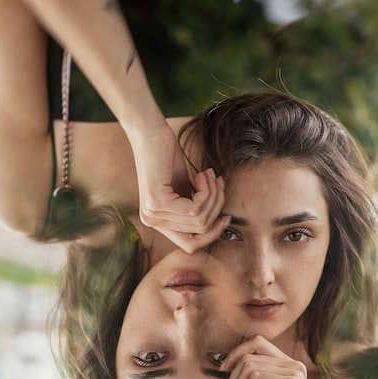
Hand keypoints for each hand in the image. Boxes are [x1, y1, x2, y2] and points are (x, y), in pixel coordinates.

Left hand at [128, 121, 226, 252]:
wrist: (151, 132)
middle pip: (200, 232)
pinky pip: (194, 210)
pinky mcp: (156, 203)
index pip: (190, 246)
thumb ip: (195, 209)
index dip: (212, 234)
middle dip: (216, 206)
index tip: (226, 216)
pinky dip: (206, 191)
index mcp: (158, 222)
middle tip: (217, 182)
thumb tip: (219, 223)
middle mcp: (152, 222)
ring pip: (200, 220)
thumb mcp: (185, 189)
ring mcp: (152, 214)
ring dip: (212, 195)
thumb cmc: (168, 157)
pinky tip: (203, 174)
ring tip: (209, 175)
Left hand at [220, 336, 319, 378]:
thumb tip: (229, 362)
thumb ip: (254, 376)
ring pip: (248, 366)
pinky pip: (253, 377)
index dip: (237, 352)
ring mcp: (294, 373)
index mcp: (289, 365)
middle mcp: (294, 365)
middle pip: (248, 356)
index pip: (257, 342)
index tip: (224, 370)